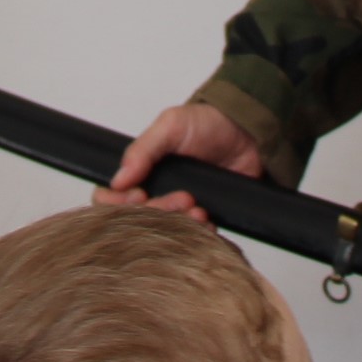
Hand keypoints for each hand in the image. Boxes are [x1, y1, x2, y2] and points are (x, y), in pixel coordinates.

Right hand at [97, 101, 264, 216]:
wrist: (251, 135)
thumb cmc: (209, 123)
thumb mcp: (172, 125)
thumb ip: (143, 149)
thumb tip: (119, 178)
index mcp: (140, 170)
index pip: (110, 197)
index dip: (118, 203)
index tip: (140, 196)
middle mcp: (155, 191)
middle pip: (136, 219)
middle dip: (158, 212)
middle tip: (184, 198)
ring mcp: (177, 207)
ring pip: (162, 231)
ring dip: (179, 224)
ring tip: (199, 209)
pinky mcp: (200, 217)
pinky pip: (190, 237)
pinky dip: (198, 232)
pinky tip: (208, 219)